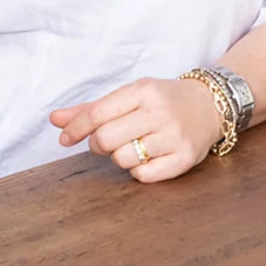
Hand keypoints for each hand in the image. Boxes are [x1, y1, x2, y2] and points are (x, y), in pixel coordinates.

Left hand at [50, 77, 219, 181]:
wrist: (211, 105)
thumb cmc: (163, 100)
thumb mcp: (132, 95)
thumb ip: (93, 108)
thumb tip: (54, 119)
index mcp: (145, 90)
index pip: (98, 113)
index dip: (75, 128)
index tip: (65, 138)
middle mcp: (160, 111)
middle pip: (106, 139)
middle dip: (99, 144)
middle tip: (108, 141)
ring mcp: (173, 135)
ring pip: (122, 160)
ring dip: (121, 157)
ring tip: (135, 145)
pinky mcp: (184, 158)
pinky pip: (143, 175)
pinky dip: (140, 170)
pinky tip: (150, 156)